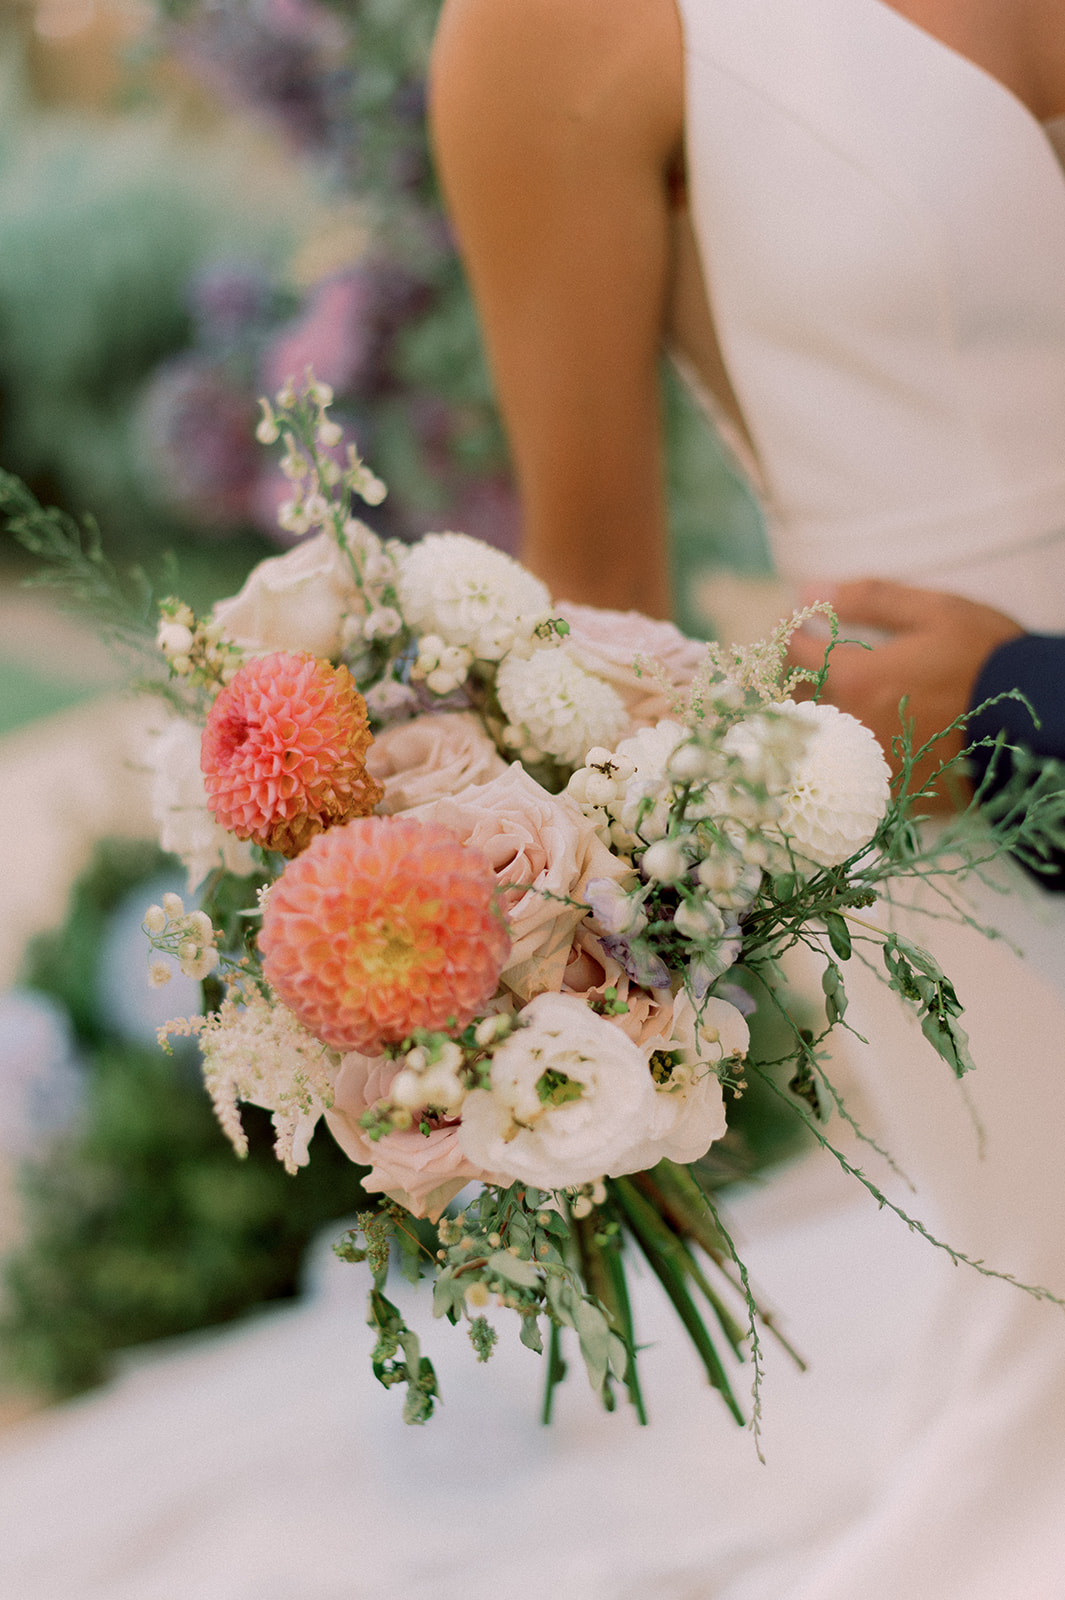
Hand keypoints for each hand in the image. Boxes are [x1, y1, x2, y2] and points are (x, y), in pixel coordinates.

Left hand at [787, 579, 1025, 805]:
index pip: (794, 654)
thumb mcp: (935, 612)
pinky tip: (866, 729)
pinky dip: (846, 746)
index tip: (797, 623)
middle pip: (797, 699)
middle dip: (796, 673)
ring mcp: (868, 763)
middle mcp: (853, 726)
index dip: (789, 632)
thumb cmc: (987, 659)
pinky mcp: (889, 790)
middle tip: (812, 657)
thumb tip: (810, 592)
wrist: (1034, 720)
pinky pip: (848, 768)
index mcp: (856, 679)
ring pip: (819, 735)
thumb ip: (868, 599)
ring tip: (838, 692)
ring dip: (818, 710)